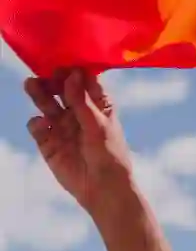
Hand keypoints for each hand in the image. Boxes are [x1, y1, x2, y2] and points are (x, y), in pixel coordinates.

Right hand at [25, 68, 134, 213]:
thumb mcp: (98, 125)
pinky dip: (36, 123)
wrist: (102, 187)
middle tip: (45, 74)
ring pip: (47, 105)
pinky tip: (40, 123)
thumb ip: (82, 102)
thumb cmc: (109, 154)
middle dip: (53, 81)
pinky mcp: (49, 142)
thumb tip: (72, 74)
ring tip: (31, 84)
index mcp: (98, 104)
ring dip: (39, 94)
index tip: (64, 63)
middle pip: (62, 90)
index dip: (74, 71)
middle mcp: (78, 112)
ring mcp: (62, 126)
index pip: (84, 81)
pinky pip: (38, 127)